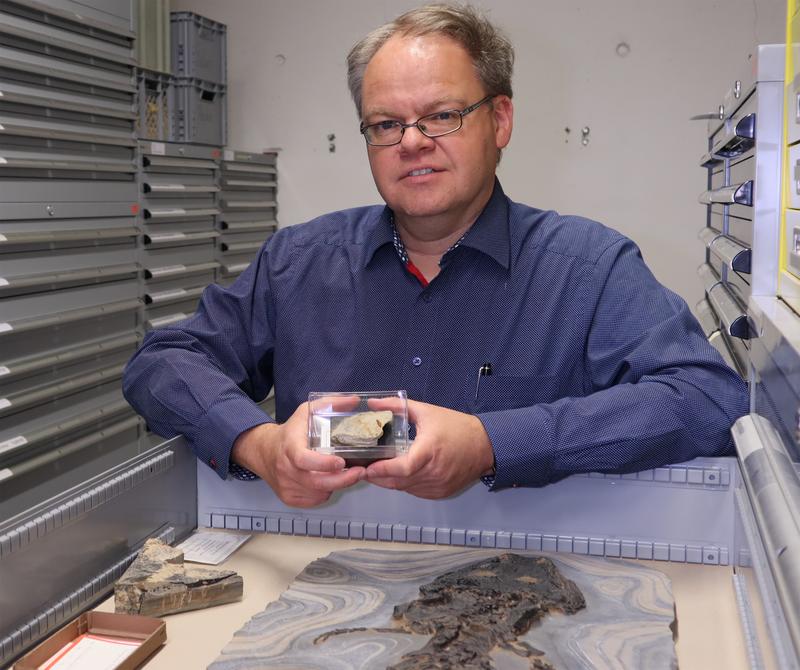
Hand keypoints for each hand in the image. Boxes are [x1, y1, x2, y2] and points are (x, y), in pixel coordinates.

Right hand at [231, 401, 364, 507]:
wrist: (264, 451)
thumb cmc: (290, 432)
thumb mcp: (307, 411)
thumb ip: (331, 403)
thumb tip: (354, 400)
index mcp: (290, 447)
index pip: (304, 460)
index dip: (323, 464)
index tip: (341, 461)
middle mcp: (285, 469)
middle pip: (315, 482)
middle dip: (342, 480)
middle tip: (359, 472)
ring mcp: (286, 486)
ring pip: (317, 492)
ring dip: (335, 485)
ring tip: (347, 474)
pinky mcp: (288, 497)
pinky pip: (313, 500)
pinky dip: (325, 492)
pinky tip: (329, 481)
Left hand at [364, 399, 494, 498]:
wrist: (485, 445)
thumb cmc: (457, 427)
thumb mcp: (426, 411)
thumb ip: (397, 407)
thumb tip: (373, 403)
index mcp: (430, 450)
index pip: (402, 468)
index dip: (382, 470)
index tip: (367, 467)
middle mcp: (434, 471)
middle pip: (399, 481)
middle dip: (379, 477)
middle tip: (365, 468)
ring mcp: (438, 485)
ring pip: (405, 489)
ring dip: (391, 482)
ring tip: (379, 470)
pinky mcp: (441, 492)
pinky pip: (416, 492)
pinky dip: (405, 485)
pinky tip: (401, 474)